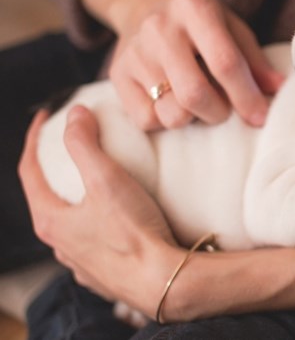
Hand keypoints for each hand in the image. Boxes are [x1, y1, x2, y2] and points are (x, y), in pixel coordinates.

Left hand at [19, 107, 294, 319]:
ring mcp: (81, 262)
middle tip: (71, 149)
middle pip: (47, 198)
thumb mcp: (107, 179)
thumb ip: (86, 144)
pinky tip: (115, 220)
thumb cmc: (133, 232)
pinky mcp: (104, 274)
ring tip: (96, 184)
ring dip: (77, 200)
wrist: (163, 281)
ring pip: (71, 224)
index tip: (46, 118)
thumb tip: (75, 114)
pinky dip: (97, 224)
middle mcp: (60, 245)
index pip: (29, 171)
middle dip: (55, 171)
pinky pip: (93, 243)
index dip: (34, 139)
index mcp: (51, 221)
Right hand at [82, 0, 283, 129]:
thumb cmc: (200, 24)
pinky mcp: (117, 75)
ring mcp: (134, 52)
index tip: (260, 117)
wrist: (143, 3)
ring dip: (193, 118)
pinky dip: (165, 120)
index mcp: (195, 8)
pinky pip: (146, 120)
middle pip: (194, 94)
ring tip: (197, 102)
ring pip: (171, 113)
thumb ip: (255, 61)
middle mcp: (160, 28)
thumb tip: (280, 89)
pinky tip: (171, 102)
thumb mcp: (232, 29)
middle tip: (224, 110)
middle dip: (219, 112)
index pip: (225, 62)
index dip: (246, 96)